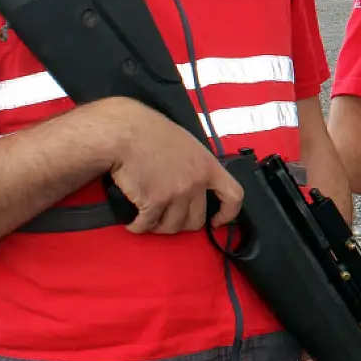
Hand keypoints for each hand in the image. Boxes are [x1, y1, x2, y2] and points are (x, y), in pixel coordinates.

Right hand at [104, 98, 243, 233]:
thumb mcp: (188, 145)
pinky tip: (135, 224)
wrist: (126, 133)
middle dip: (182, 224)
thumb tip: (199, 186)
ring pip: (172, 226)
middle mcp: (196, 183)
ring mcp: (175, 193)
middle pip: (196, 221)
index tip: (218, 221)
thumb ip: (198, 167)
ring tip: (150, 219)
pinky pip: (148, 224)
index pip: (233, 196)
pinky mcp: (153, 201)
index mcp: (208, 166)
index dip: (228, 214)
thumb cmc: (152, 133)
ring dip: (159, 226)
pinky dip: (139, 227)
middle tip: (169, 218)